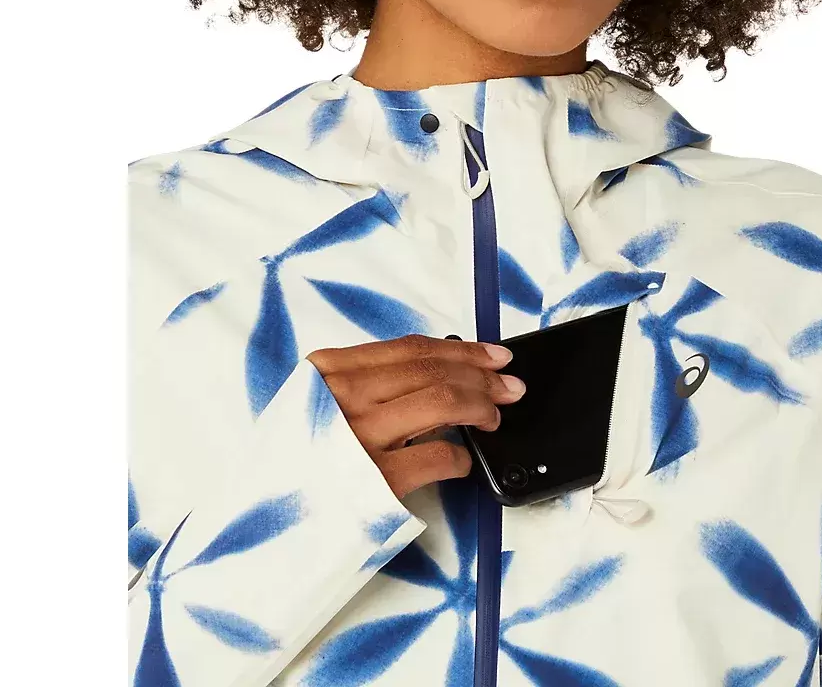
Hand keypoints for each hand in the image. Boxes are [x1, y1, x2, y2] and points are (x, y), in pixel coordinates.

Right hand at [307, 335, 524, 497]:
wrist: (261, 522)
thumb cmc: (297, 463)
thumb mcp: (315, 406)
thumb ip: (365, 384)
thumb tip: (438, 373)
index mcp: (328, 371)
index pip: (412, 349)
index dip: (462, 349)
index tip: (493, 355)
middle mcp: (343, 397)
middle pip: (435, 370)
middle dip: (484, 375)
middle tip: (510, 385)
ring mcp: (359, 438)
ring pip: (444, 401)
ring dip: (481, 406)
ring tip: (493, 417)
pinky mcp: (376, 481)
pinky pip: (440, 457)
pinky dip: (462, 457)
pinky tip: (463, 460)